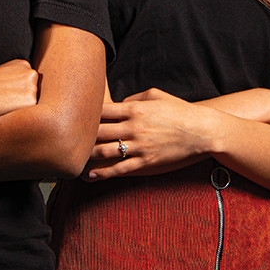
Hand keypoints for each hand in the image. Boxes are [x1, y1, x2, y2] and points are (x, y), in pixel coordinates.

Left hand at [81, 87, 215, 180]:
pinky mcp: (146, 161)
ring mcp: (139, 146)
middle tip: (67, 140)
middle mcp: (133, 127)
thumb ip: (134, 96)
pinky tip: (91, 175)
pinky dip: (103, 173)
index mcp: (134, 109)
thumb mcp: (156, 94)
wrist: (202, 130)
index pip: (101, 111)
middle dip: (80, 136)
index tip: (74, 118)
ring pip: (105, 151)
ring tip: (73, 159)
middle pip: (97, 132)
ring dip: (87, 155)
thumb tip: (118, 102)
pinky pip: (120, 168)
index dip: (84, 114)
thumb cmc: (179, 110)